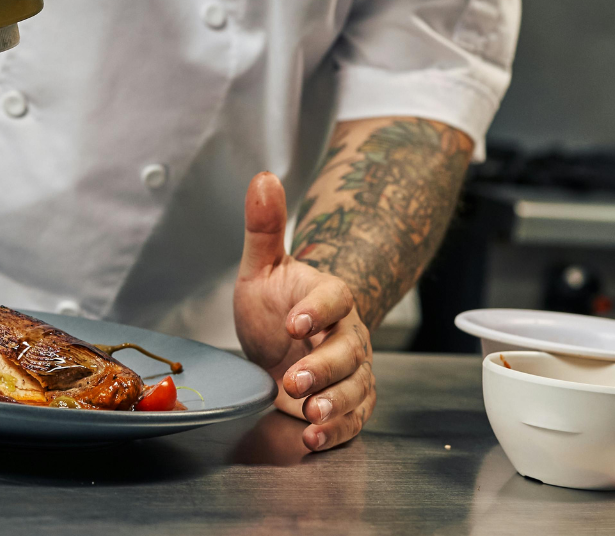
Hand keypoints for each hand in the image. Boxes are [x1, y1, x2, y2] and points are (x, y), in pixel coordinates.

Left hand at [234, 171, 376, 451]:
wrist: (282, 345)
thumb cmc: (273, 308)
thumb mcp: (260, 269)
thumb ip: (263, 228)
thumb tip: (263, 176)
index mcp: (328, 298)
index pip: (336, 298)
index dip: (319, 310)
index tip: (295, 322)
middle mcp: (346, 335)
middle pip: (348, 350)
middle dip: (322, 368)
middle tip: (291, 379)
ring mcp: (351, 371)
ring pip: (354, 387)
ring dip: (333, 403)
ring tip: (308, 414)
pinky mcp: (348, 403)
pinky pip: (353, 418)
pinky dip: (336, 431)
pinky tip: (312, 437)